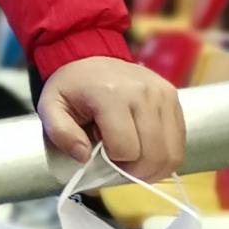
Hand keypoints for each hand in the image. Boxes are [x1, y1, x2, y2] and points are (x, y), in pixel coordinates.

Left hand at [37, 56, 185, 182]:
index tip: (99, 154)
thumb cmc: (71, 86)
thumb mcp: (50, 107)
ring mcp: (163, 94)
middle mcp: (143, 92)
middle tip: (119, 168)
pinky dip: (165, 155)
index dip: (112, 163)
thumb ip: (60, 134)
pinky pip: (179, 142)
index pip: (125, 149)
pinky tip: (146, 151)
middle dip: (135, 172)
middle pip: (153, 155)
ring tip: (133, 162)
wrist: (89, 56)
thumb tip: (84, 157)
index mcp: (110, 94)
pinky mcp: (173, 97)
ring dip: (153, 168)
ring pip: (171, 153)